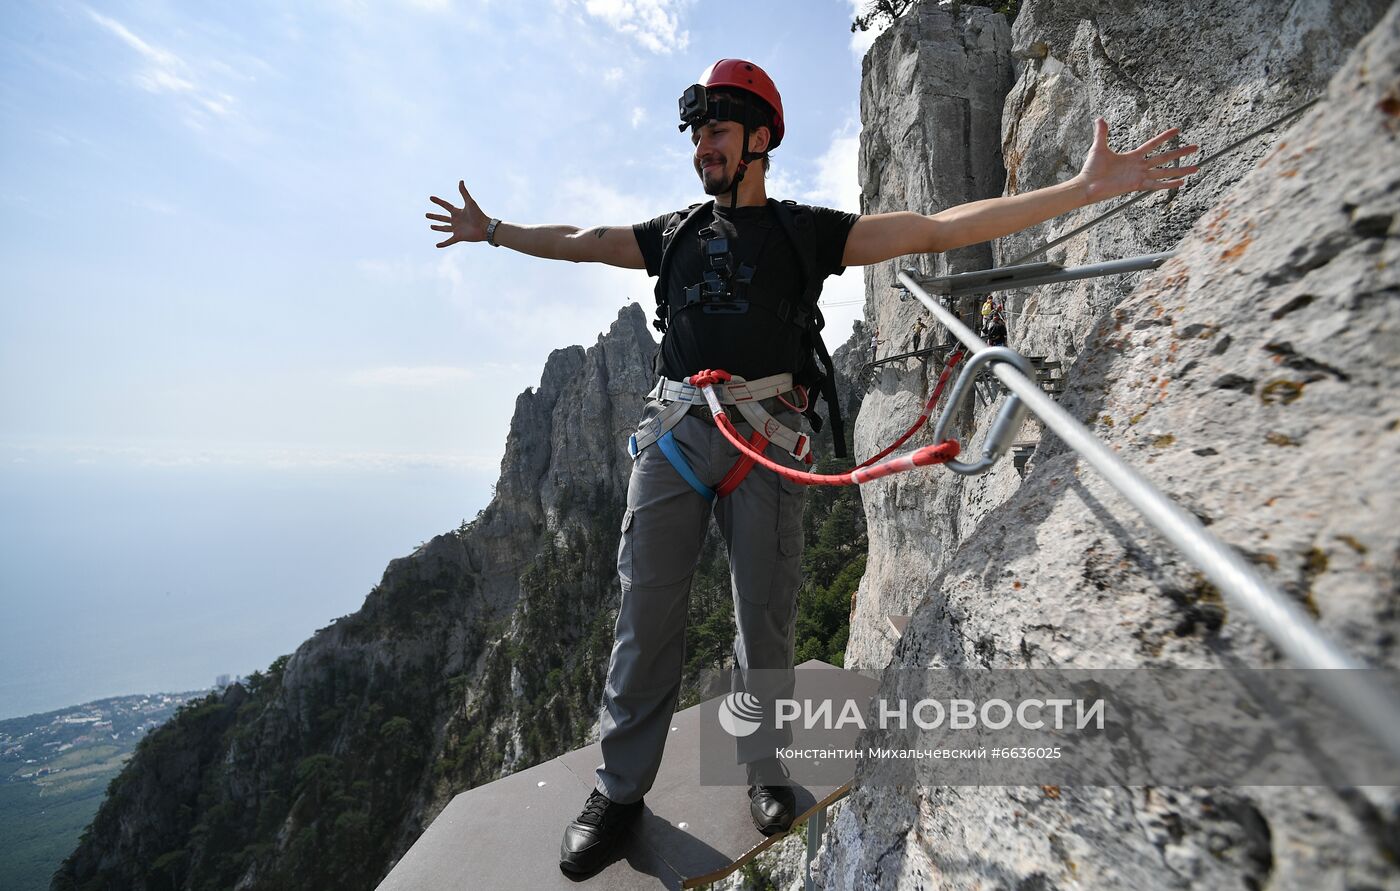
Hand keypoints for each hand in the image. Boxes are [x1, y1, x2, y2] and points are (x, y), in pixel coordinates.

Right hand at [426, 181, 488, 247]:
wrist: (485, 227)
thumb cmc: (478, 214)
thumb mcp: (470, 202)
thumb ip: (464, 192)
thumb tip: (460, 180)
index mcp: (457, 212)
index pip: (445, 205)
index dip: (438, 201)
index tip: (430, 198)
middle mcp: (456, 220)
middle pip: (443, 218)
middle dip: (435, 216)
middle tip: (426, 215)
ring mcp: (456, 229)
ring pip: (444, 228)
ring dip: (437, 228)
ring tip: (431, 226)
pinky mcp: (458, 237)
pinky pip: (449, 241)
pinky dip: (443, 244)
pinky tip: (437, 245)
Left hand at [1076, 119, 1199, 202]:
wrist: (1087, 185)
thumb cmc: (1092, 168)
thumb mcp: (1099, 147)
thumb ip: (1102, 133)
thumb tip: (1100, 118)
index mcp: (1133, 157)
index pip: (1153, 145)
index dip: (1164, 137)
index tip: (1177, 130)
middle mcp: (1139, 167)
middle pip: (1165, 157)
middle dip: (1181, 153)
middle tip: (1196, 147)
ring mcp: (1139, 176)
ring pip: (1165, 172)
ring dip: (1181, 170)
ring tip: (1196, 168)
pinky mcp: (1137, 185)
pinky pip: (1156, 185)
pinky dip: (1168, 184)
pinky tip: (1181, 183)